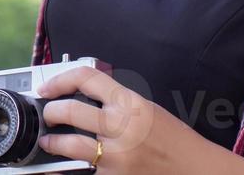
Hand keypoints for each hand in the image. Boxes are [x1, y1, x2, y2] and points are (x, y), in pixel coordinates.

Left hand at [36, 65, 199, 172]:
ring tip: (49, 142)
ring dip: (53, 143)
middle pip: (70, 111)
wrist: (195, 168)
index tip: (48, 87)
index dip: (60, 79)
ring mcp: (117, 156)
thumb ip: (116, 101)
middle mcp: (122, 127)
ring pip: (70, 145)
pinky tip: (63, 165)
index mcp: (130, 103)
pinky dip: (68, 168)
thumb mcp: (146, 108)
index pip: (86, 78)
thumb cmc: (174, 139)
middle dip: (51, 113)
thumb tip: (82, 95)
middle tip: (48, 115)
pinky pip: (81, 171)